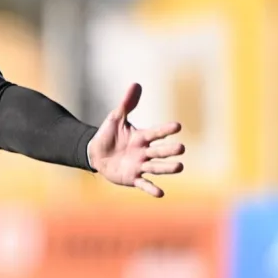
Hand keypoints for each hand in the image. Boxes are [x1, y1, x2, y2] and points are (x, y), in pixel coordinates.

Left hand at [87, 83, 184, 197]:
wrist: (95, 154)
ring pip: (156, 167)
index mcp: (142, 137)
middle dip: (169, 150)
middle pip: (159, 151)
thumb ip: (127, 103)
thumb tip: (136, 83)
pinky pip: (143, 184)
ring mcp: (140, 165)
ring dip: (167, 168)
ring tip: (180, 167)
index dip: (165, 129)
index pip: (156, 132)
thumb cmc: (109, 135)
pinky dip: (151, 188)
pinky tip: (160, 193)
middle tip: (181, 148)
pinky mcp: (132, 178)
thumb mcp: (116, 117)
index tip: (177, 126)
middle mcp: (144, 152)